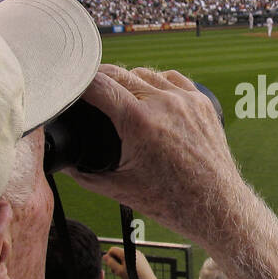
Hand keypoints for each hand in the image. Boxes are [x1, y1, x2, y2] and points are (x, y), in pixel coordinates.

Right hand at [64, 66, 244, 242]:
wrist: (216, 206)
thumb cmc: (171, 202)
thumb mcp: (118, 189)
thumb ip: (83, 174)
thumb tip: (61, 163)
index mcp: (139, 122)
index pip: (98, 85)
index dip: (77, 82)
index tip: (68, 84)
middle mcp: (163, 103)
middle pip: (118, 72)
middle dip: (98, 78)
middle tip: (86, 89)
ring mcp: (186, 99)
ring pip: (145, 73)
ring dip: (127, 79)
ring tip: (116, 95)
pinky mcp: (202, 102)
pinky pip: (172, 78)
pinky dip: (156, 82)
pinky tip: (148, 94)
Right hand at [102, 245, 149, 278]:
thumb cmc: (133, 278)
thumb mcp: (119, 271)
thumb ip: (110, 262)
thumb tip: (104, 256)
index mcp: (126, 252)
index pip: (112, 249)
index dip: (109, 257)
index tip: (110, 266)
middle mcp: (133, 251)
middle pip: (118, 252)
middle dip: (115, 261)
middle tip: (116, 272)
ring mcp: (138, 254)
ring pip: (125, 256)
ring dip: (121, 263)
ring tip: (122, 273)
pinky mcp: (142, 258)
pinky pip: (131, 258)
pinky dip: (127, 264)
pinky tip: (129, 272)